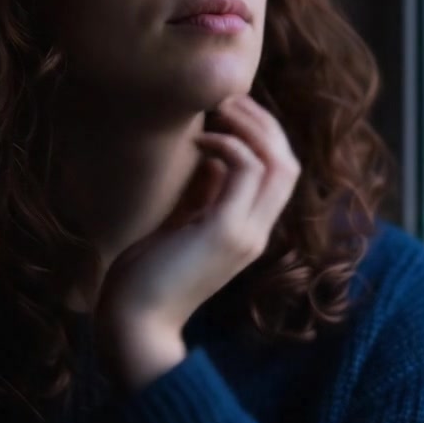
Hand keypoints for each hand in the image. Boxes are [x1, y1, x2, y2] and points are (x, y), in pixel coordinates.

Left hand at [93, 95, 300, 382]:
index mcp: (249, 232)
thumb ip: (202, 195)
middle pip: (288, 164)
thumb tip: (211, 159)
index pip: (280, 175)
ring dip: (251, 127)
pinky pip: (246, 171)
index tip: (232, 112)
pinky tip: (199, 138)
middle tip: (230, 98)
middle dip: (264, 124)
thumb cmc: (147, 278)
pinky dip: (229, 145)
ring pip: (278, 163)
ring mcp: (246, 233)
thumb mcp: (180, 226)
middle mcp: (256, 232)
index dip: (265, 137)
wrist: (134, 324)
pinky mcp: (225, 231)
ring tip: (220, 108)